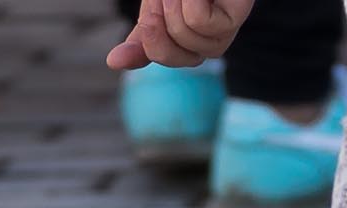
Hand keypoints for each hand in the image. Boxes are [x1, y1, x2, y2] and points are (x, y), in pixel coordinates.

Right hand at [107, 0, 255, 68]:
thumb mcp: (156, 6)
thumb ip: (143, 34)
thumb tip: (112, 62)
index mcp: (185, 44)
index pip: (158, 55)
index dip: (146, 39)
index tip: (138, 25)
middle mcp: (204, 45)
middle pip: (168, 54)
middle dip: (156, 20)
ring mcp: (221, 35)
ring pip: (183, 34)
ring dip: (174, 1)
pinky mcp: (234, 21)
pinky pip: (198, 21)